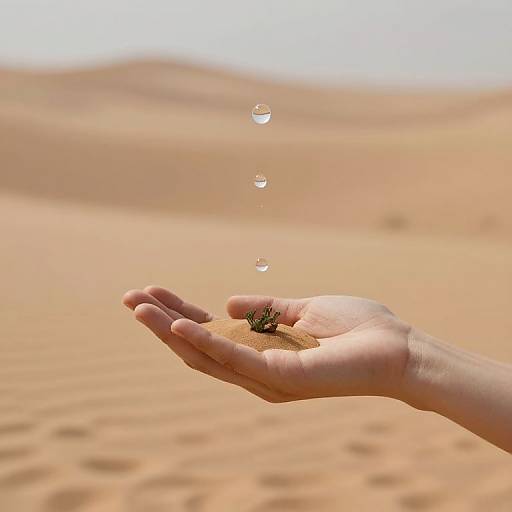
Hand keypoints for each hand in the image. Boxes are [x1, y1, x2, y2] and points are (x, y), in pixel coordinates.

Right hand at [123, 287, 411, 402]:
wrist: (397, 349)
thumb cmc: (355, 329)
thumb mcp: (301, 310)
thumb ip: (265, 309)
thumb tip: (227, 303)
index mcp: (261, 350)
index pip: (210, 332)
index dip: (178, 312)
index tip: (152, 291)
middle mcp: (256, 369)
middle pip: (197, 346)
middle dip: (162, 321)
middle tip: (131, 297)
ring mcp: (266, 378)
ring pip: (206, 355)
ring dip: (170, 329)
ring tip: (140, 307)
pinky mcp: (280, 378)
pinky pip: (235, 359)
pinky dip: (204, 341)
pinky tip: (177, 324)